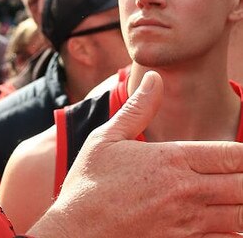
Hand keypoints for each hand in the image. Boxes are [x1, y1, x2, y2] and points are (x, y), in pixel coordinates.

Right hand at [29, 71, 242, 236]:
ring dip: (240, 204)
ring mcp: (187, 224)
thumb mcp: (106, 139)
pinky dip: (231, 230)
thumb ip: (137, 109)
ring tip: (229, 194)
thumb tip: (155, 78)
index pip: (232, 155)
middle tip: (235, 172)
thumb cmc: (88, 183)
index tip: (239, 154)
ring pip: (241, 215)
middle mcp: (186, 192)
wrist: (75, 231)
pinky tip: (222, 220)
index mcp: (170, 160)